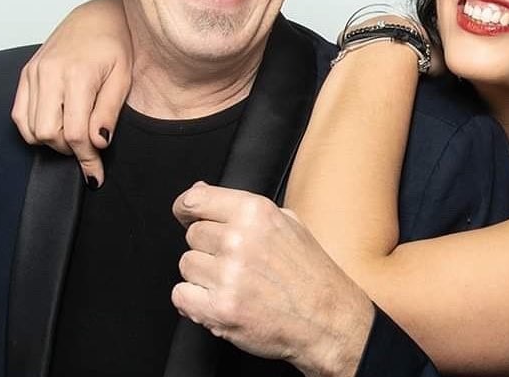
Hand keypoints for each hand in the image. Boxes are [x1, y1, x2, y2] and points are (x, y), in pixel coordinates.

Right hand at [11, 0, 131, 186]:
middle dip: (69, 150)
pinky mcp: (25, 73)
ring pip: (30, 128)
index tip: (96, 173)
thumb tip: (98, 144)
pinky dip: (34, 129)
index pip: (76, 133)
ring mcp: (33, 72)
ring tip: (74, 134)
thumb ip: (108, 112)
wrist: (98, 15)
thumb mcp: (123, 78)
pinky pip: (19, 115)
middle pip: (48, 134)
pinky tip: (56, 125)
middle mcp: (49, 73)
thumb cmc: (117, 44)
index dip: (87, 159)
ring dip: (52, 141)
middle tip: (88, 148)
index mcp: (77, 74)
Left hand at [172, 182, 373, 376]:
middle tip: (235, 262)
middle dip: (208, 248)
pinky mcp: (221, 308)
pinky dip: (194, 301)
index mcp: (255, 212)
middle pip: (192, 235)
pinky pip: (181, 295)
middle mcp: (239, 239)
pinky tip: (220, 300)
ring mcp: (228, 275)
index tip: (185, 214)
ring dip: (203, 276)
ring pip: (186, 265)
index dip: (185, 208)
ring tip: (235, 283)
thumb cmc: (308, 272)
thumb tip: (199, 189)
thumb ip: (240, 206)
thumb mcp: (286, 222)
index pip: (196, 200)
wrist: (328, 318)